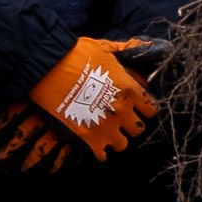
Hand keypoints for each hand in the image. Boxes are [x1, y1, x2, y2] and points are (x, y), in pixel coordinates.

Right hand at [0, 37, 157, 166]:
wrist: (48, 66)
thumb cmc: (76, 54)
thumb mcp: (107, 48)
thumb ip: (130, 50)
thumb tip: (154, 46)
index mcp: (130, 90)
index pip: (150, 110)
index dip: (143, 109)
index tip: (134, 108)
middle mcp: (122, 110)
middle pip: (138, 129)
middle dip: (129, 124)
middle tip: (117, 119)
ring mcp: (105, 126)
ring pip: (122, 144)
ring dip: (115, 138)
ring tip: (104, 131)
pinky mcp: (87, 139)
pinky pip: (102, 155)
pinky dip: (98, 150)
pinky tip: (92, 142)